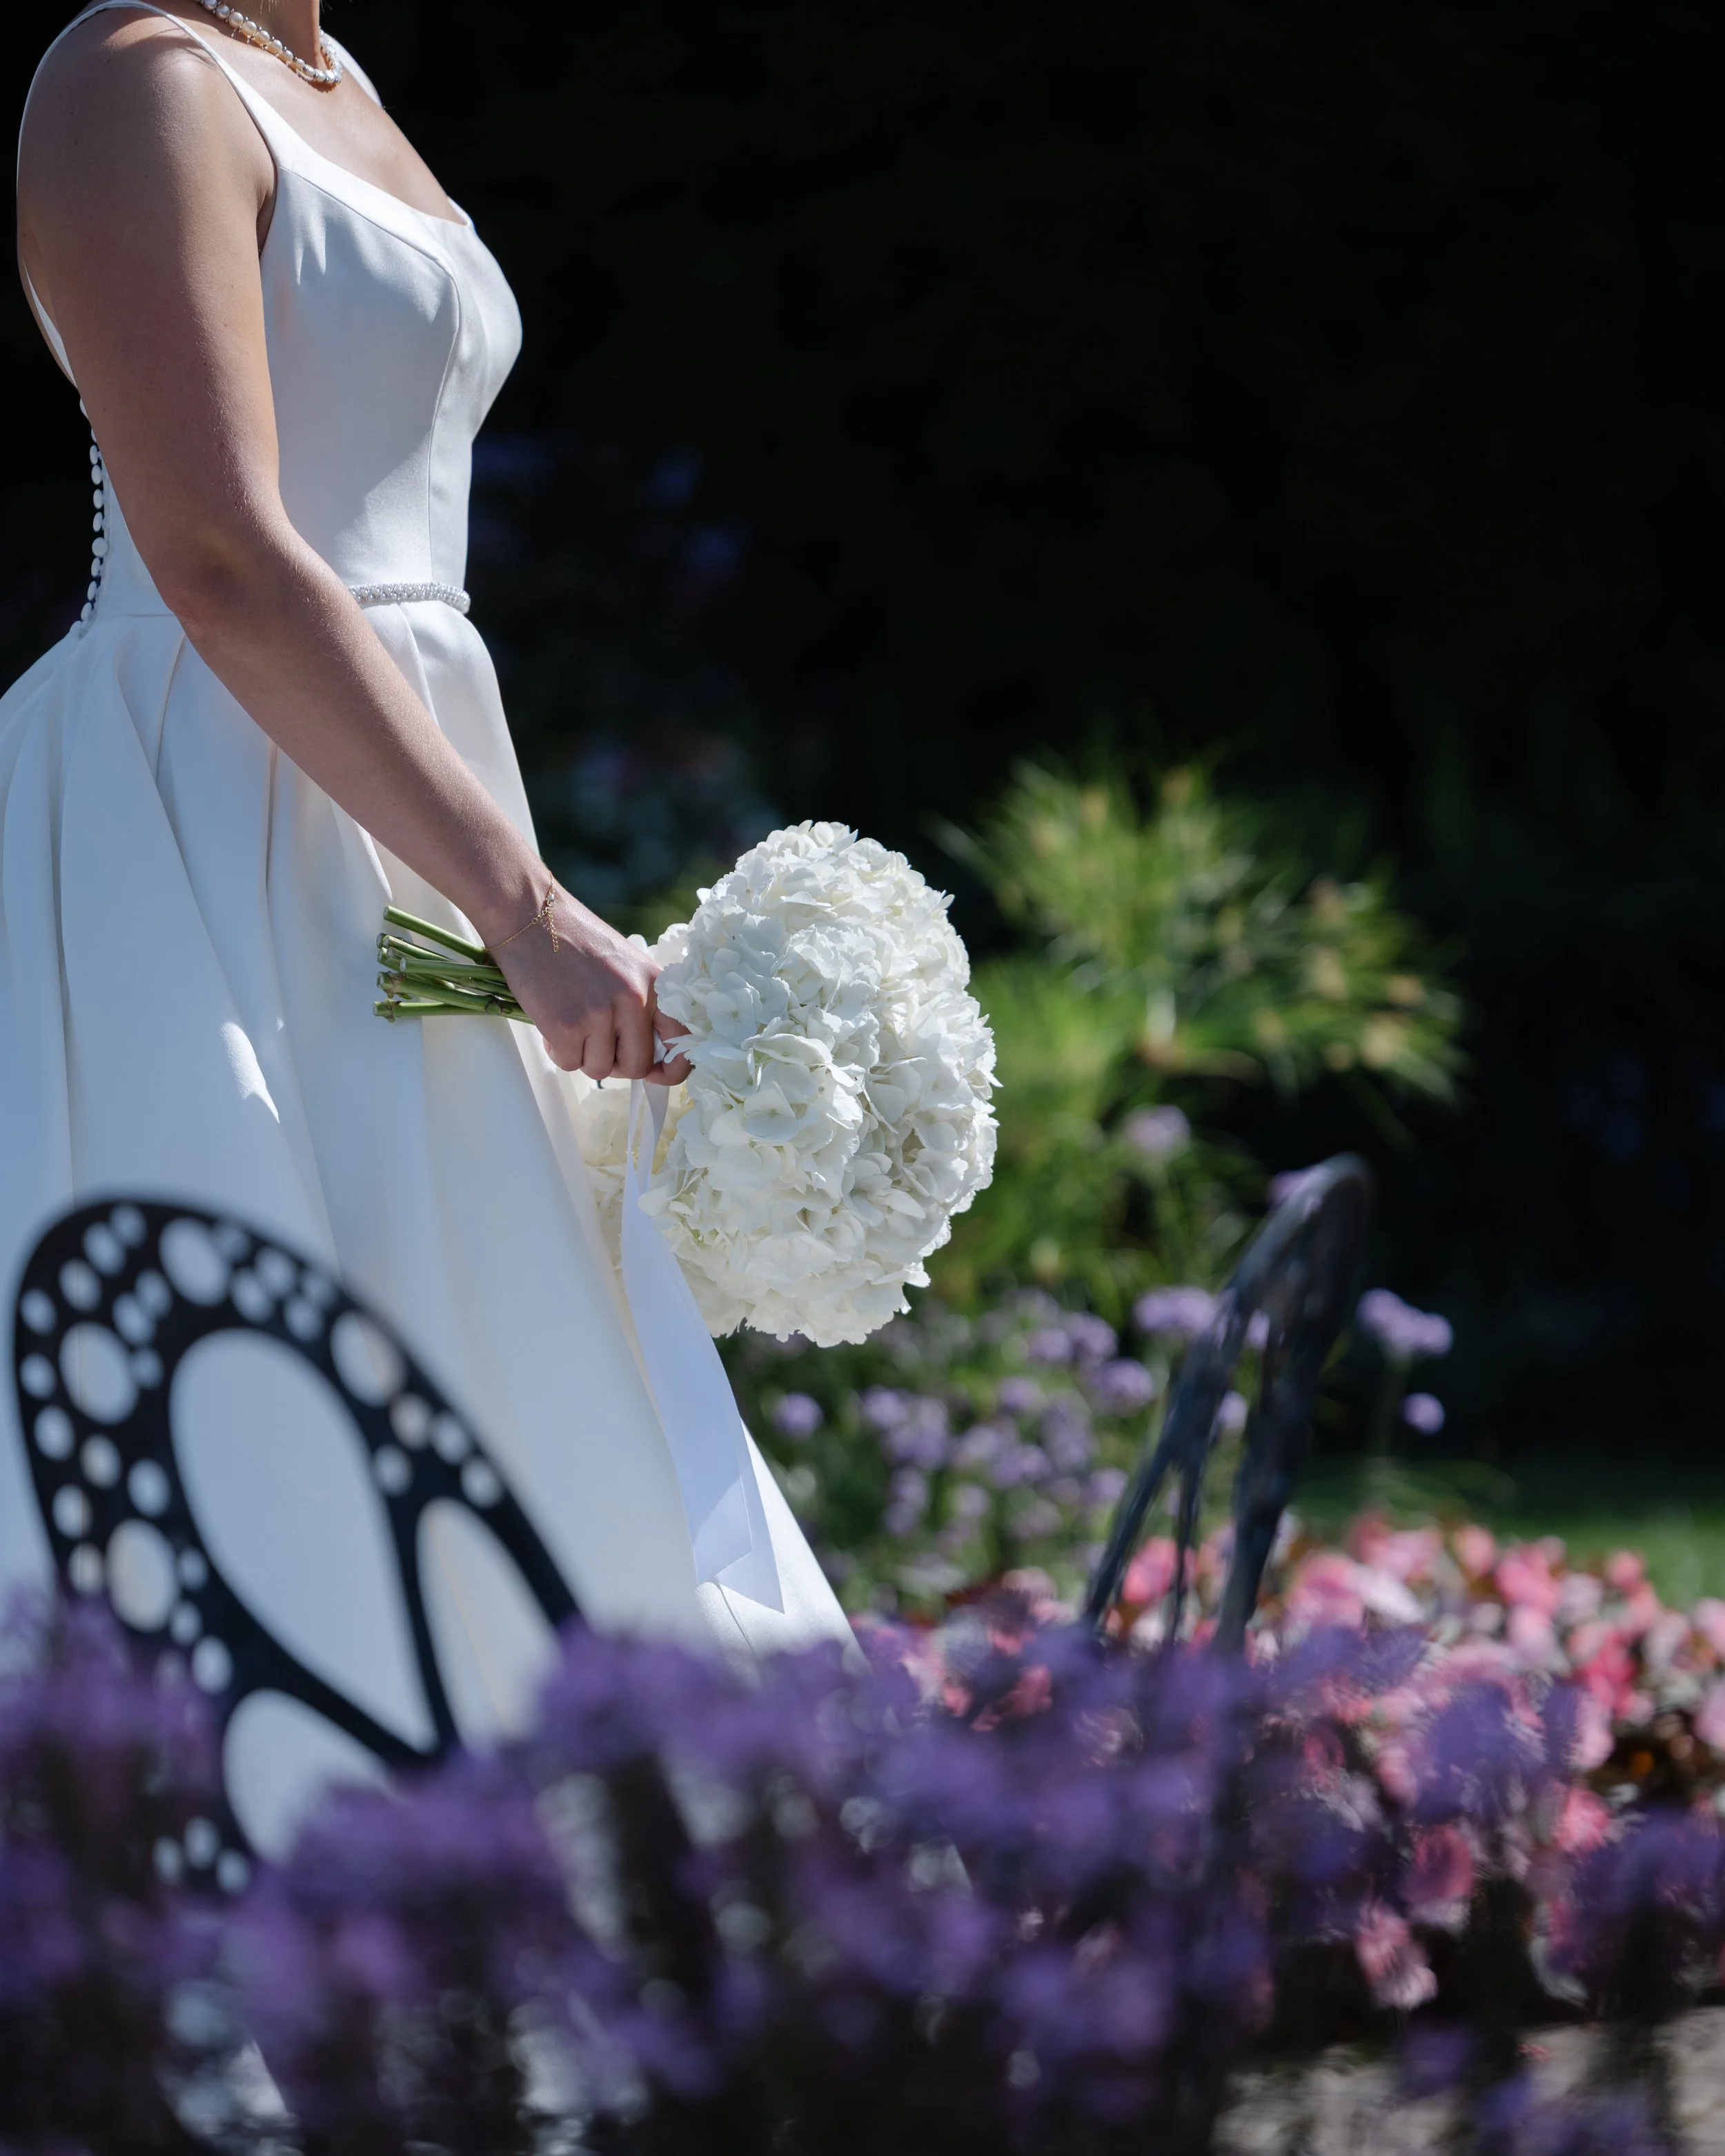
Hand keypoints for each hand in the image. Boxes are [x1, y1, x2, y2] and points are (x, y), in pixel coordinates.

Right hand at [488, 883, 690, 1083]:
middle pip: (637, 1066)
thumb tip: (646, 1053)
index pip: (681, 1040)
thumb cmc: (574, 939)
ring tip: (571, 1023)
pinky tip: (552, 1024)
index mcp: (654, 983)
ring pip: (601, 1070)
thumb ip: (640, 1003)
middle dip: (616, 1063)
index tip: (657, 1073)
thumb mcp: (625, 965)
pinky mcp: (567, 1026)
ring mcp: (600, 1014)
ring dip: (583, 1056)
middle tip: (596, 1042)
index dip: (671, 1068)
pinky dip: (558, 1052)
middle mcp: (634, 1000)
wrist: (529, 915)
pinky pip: (570, 1064)